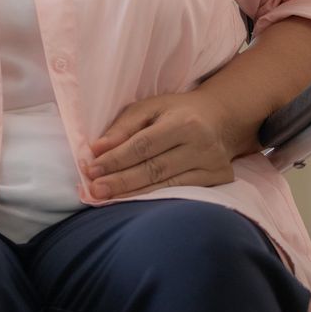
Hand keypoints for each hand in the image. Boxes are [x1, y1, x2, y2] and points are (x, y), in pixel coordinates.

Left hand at [82, 90, 236, 199]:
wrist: (219, 118)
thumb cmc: (176, 112)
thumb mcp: (149, 107)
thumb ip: (123, 127)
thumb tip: (96, 149)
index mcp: (184, 122)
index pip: (143, 145)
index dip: (116, 159)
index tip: (90, 170)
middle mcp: (202, 145)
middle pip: (155, 169)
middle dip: (121, 181)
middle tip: (94, 191)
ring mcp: (213, 165)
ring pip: (167, 186)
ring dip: (133, 195)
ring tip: (107, 199)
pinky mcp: (219, 180)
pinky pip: (182, 194)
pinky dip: (155, 200)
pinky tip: (134, 204)